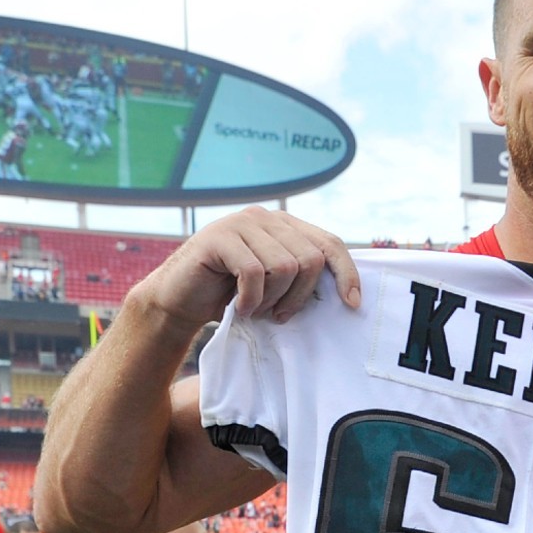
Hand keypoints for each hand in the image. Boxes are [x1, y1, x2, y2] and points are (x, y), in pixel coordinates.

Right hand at [133, 206, 359, 328]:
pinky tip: (238, 307)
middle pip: (310, 259)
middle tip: (280, 314)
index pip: (330, 243)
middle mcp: (266, 218)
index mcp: (285, 226)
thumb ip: (302, 276)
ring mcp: (241, 223)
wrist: (179, 300)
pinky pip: (254, 273)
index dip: (347, 273)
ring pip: (285, 266)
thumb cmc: (231, 296)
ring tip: (255, 308)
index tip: (353, 304)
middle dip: (300, 296)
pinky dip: (250, 298)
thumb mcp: (276, 284)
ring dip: (273, 298)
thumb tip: (349, 293)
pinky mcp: (219, 237)